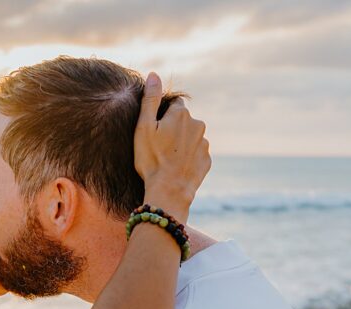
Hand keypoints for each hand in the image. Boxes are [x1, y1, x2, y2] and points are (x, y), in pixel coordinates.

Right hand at [133, 71, 210, 221]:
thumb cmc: (152, 159)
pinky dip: (187, 158)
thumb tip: (154, 74)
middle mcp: (197, 124)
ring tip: (167, 159)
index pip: (173, 104)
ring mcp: (204, 143)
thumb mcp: (144, 127)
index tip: (154, 130)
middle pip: (183, 121)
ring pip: (190, 137)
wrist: (169, 191)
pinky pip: (196, 154)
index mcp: (181, 114)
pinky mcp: (207, 160)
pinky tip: (176, 168)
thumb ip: (150, 99)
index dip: (162, 115)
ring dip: (181, 143)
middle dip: (173, 129)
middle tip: (158, 147)